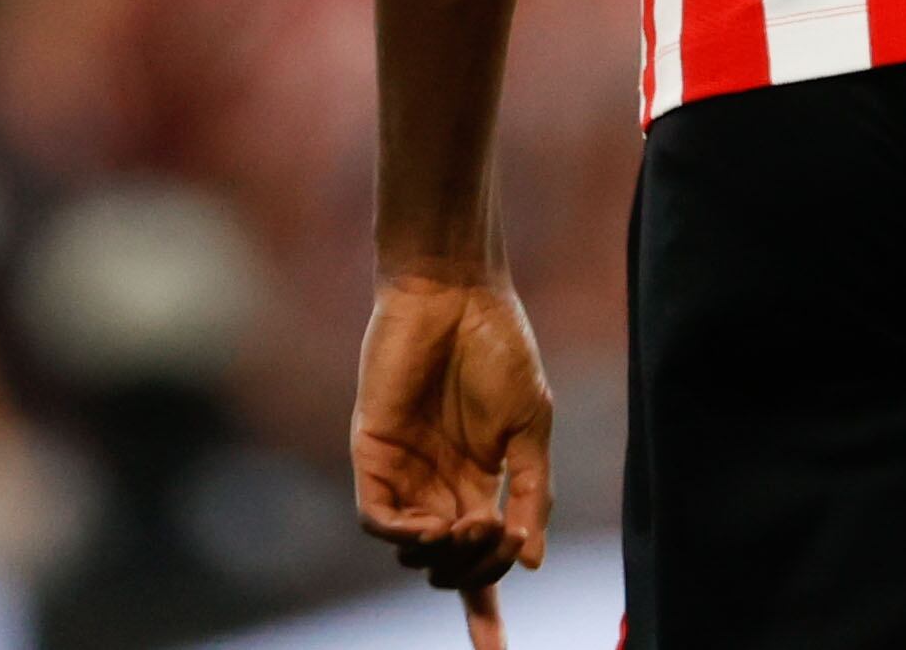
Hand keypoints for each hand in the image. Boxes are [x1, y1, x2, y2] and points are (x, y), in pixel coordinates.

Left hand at [352, 263, 552, 645]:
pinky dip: (404, 535)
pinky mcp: (373, 454)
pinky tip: (433, 525)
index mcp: (480, 484)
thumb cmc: (500, 348)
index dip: (487, 613)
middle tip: (502, 532)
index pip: (480, 563)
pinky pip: (378, 519)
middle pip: (452, 565)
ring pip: (415, 551)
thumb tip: (529, 561)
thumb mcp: (530, 426)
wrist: (458, 292)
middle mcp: (439, 487)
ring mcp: (405, 473)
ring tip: (477, 520)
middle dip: (480, 568)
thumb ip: (533, 492)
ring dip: (446, 553)